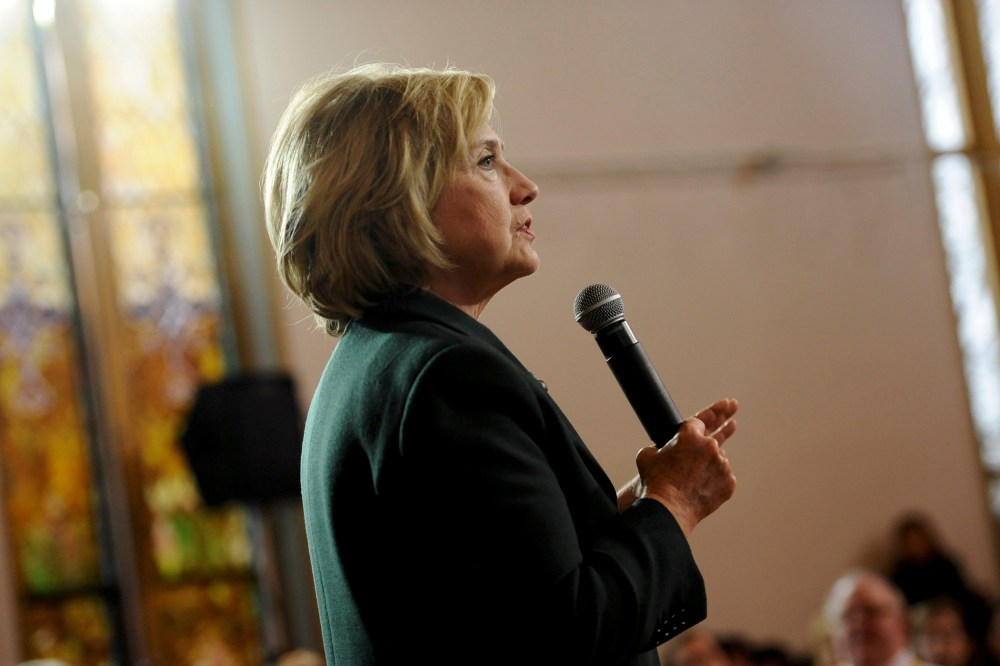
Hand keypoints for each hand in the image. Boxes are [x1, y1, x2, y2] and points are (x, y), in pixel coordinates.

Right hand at [634, 398, 738, 535]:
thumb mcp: (647, 455)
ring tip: (695, 478)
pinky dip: (714, 482)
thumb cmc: (655, 481)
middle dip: (725, 418)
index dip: (703, 419)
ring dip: (709, 465)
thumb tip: (662, 452)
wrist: (668, 509)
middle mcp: (709, 446)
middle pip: (716, 435)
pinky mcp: (728, 483)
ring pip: (717, 460)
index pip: (698, 421)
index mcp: (689, 435)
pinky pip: (722, 478)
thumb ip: (659, 448)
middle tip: (734, 405)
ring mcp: (722, 465)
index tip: (722, 406)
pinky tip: (702, 488)